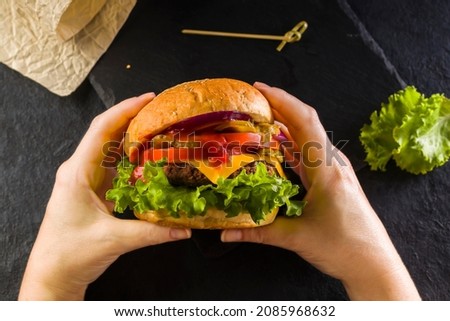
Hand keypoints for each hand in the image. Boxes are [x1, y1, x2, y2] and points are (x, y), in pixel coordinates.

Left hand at [19, 93, 190, 299]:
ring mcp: (86, 180)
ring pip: (109, 149)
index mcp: (77, 173)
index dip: (124, 110)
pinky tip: (148, 158)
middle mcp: (80, 171)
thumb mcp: (114, 240)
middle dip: (132, 118)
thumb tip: (184, 228)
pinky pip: (113, 166)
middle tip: (160, 111)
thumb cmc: (70, 254)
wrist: (53, 274)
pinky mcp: (93, 191)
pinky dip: (130, 158)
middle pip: (106, 133)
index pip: (101, 130)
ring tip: (158, 128)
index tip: (148, 99)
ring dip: (131, 136)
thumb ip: (152, 233)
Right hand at [221, 83, 419, 299]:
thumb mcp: (296, 238)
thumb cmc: (344, 248)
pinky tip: (277, 145)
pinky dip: (292, 144)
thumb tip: (225, 232)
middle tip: (251, 101)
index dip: (282, 100)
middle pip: (305, 123)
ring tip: (259, 118)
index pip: (304, 122)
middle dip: (278, 107)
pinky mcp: (333, 179)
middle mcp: (332, 163)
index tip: (259, 88)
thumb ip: (258, 232)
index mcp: (326, 169)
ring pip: (308, 137)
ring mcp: (335, 170)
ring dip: (285, 124)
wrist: (374, 263)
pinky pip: (310, 153)